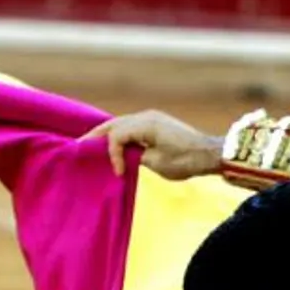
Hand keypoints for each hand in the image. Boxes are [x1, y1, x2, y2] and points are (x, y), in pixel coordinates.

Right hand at [83, 110, 223, 179]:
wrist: (210, 153)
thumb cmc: (186, 160)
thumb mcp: (158, 163)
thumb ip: (137, 157)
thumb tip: (125, 156)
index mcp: (145, 124)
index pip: (117, 135)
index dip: (112, 154)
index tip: (117, 172)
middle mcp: (146, 117)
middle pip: (114, 124)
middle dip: (96, 135)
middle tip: (79, 145)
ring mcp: (151, 119)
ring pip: (121, 124)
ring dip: (107, 135)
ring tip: (91, 144)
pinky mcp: (156, 124)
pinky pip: (131, 127)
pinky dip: (120, 135)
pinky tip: (113, 144)